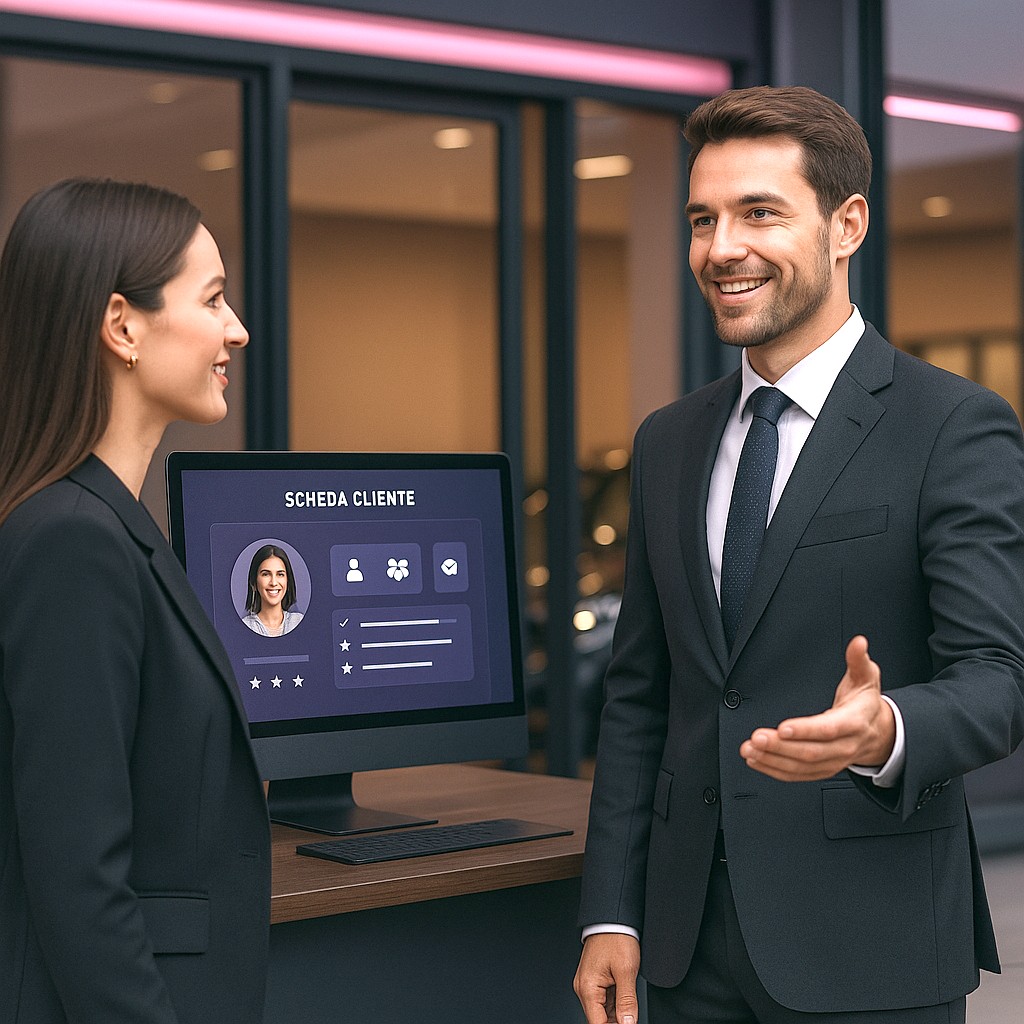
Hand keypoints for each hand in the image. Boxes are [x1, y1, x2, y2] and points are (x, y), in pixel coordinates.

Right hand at [573, 932, 640, 1023]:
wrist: (613, 918)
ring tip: (630, 1006)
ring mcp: (589, 983)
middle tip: (631, 1018)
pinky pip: (605, 1000)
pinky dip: (616, 1004)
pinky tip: (626, 1000)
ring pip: (603, 1011)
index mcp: (587, 987)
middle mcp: (584, 987)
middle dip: (616, 1022)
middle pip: (599, 1019)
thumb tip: (628, 1023)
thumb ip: (627, 1001)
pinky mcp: (595, 980)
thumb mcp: (626, 970)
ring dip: (617, 1014)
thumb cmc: (616, 937)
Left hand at [739, 635, 895, 781]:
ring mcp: (833, 761)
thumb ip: (858, 659)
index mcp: (854, 723)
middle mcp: (844, 746)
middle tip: (757, 738)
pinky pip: (798, 775)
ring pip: (802, 766)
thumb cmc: (865, 703)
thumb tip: (858, 642)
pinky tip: (757, 760)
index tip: (783, 727)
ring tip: (750, 749)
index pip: (829, 729)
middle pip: (811, 752)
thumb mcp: (866, 677)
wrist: (878, 732)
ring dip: (773, 759)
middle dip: (781, 746)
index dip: (806, 730)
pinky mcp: (822, 769)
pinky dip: (775, 770)